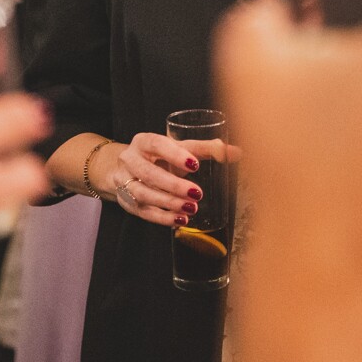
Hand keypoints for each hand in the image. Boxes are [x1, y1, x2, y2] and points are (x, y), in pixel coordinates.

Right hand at [97, 131, 216, 227]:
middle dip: (173, 185)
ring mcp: (124, 181)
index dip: (174, 155)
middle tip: (197, 193)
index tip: (195, 164)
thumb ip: (206, 149)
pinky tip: (181, 219)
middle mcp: (130, 160)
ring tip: (191, 208)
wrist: (128, 169)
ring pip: (143, 194)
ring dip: (169, 203)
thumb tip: (237, 152)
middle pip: (148, 173)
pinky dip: (163, 218)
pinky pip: (144, 211)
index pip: (156, 144)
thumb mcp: (179, 149)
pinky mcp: (126, 201)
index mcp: (144, 141)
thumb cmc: (159, 157)